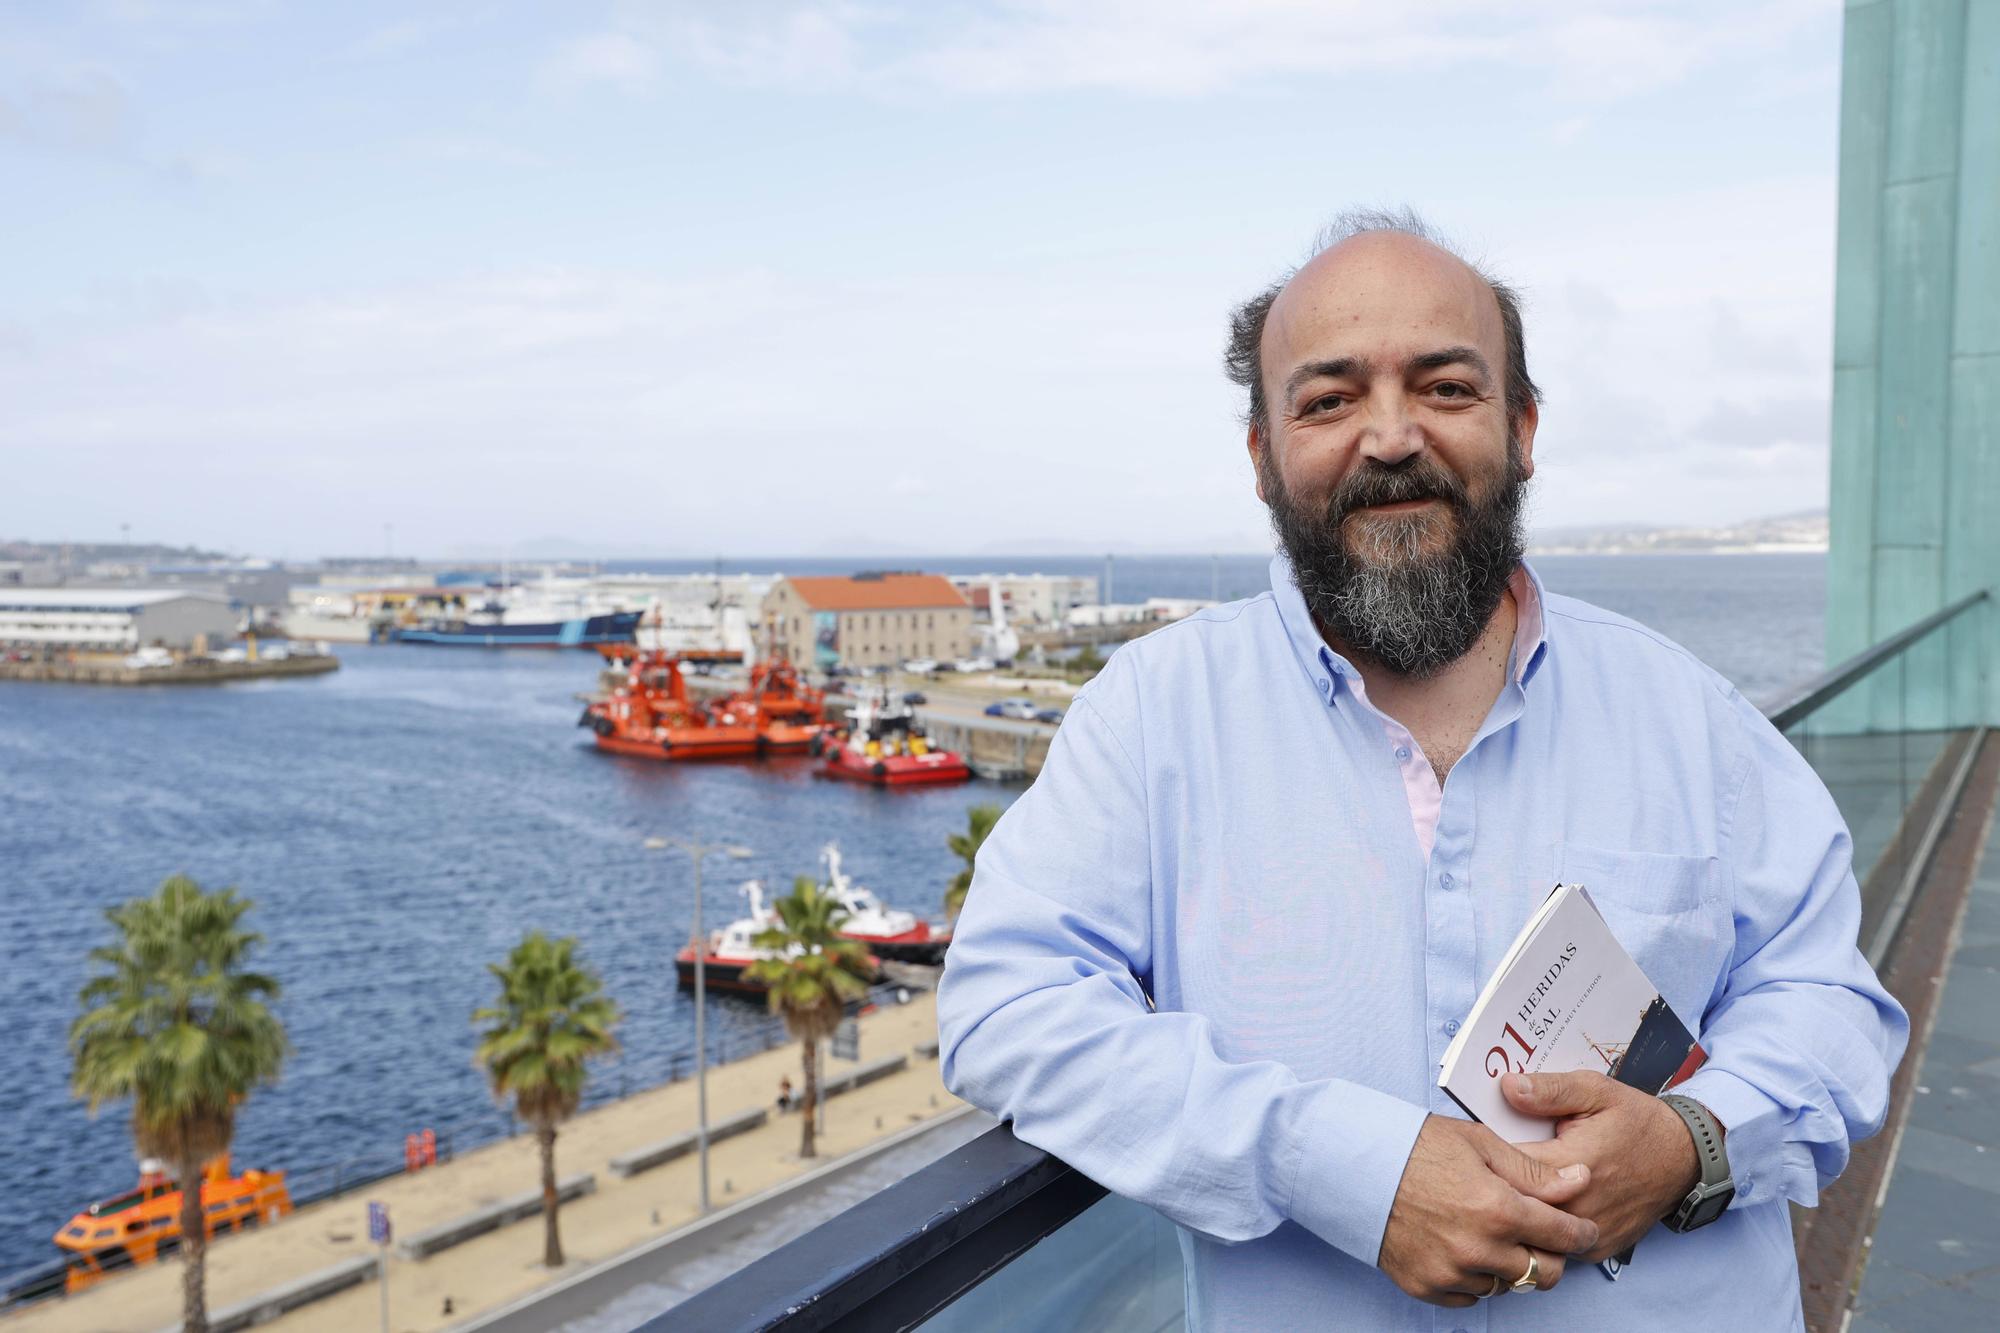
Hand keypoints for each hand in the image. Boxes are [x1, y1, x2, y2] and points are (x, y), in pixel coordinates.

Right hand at [1377, 1115, 1599, 1306]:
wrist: (1355, 1167)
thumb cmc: (1416, 1147)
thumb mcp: (1480, 1143)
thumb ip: (1534, 1171)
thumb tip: (1580, 1181)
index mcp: (1500, 1209)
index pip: (1564, 1235)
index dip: (1581, 1232)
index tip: (1584, 1230)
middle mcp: (1480, 1249)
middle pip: (1544, 1274)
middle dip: (1551, 1256)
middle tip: (1540, 1236)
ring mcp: (1452, 1273)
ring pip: (1507, 1286)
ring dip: (1509, 1266)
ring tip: (1491, 1236)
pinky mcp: (1427, 1287)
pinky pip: (1470, 1296)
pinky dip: (1475, 1277)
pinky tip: (1464, 1249)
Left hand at [1503, 1071, 1701, 1261]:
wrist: (1684, 1159)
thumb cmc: (1637, 1121)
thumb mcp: (1596, 1090)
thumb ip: (1550, 1090)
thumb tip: (1508, 1087)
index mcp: (1574, 1165)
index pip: (1508, 1168)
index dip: (1488, 1156)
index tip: (1479, 1146)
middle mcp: (1581, 1208)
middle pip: (1516, 1204)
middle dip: (1498, 1185)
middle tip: (1488, 1167)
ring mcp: (1590, 1235)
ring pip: (1533, 1229)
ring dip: (1519, 1210)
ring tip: (1510, 1185)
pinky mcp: (1597, 1250)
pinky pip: (1555, 1244)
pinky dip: (1542, 1226)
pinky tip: (1539, 1203)